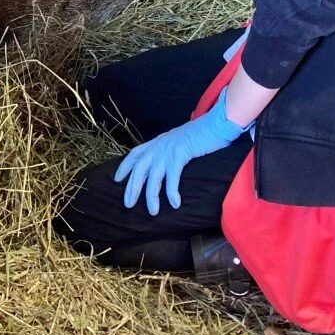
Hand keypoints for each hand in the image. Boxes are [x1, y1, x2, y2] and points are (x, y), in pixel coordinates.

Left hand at [114, 88, 244, 213]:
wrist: (217, 123)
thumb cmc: (202, 134)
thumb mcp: (179, 141)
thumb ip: (170, 151)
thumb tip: (167, 165)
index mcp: (158, 142)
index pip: (135, 154)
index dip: (125, 167)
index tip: (117, 179)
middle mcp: (159, 146)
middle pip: (139, 169)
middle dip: (132, 188)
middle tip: (128, 204)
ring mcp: (168, 149)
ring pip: (153, 176)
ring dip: (151, 195)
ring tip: (152, 211)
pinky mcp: (180, 154)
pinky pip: (172, 176)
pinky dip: (172, 191)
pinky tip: (174, 203)